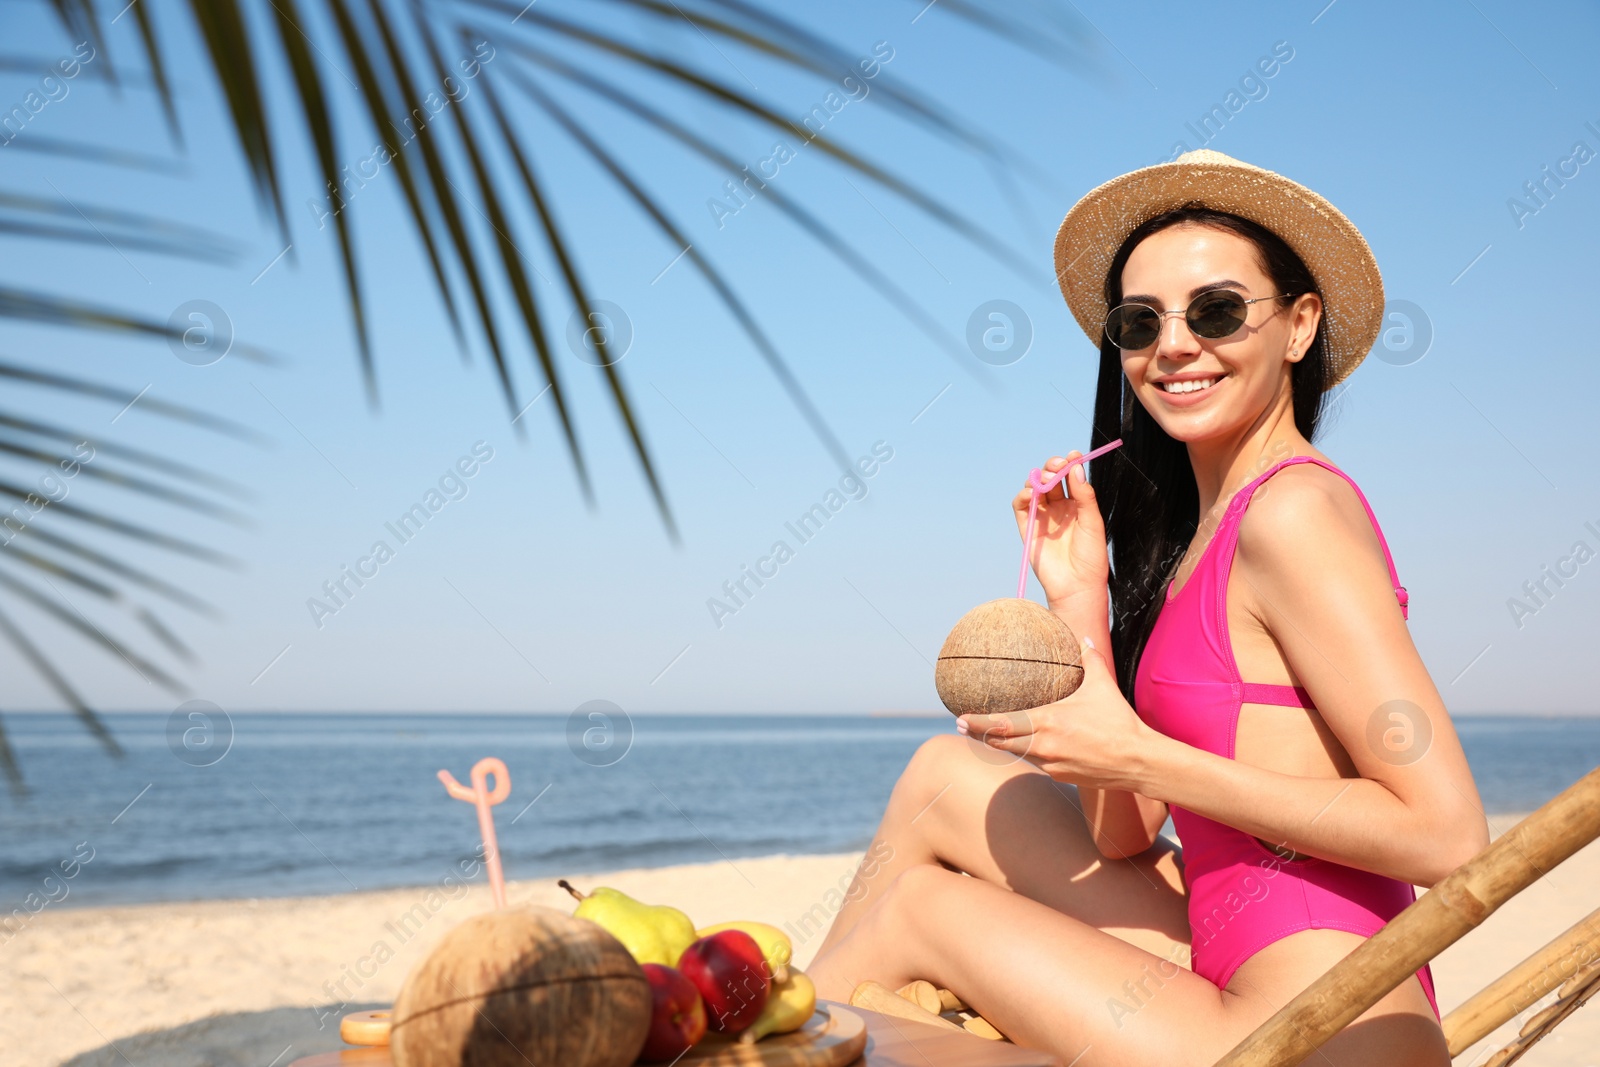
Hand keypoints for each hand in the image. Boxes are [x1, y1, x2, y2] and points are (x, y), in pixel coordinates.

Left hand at [955, 643, 1150, 790]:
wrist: (1138, 761)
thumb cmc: (1119, 722)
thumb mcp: (1102, 686)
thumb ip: (1090, 659)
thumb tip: (1083, 638)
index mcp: (1048, 721)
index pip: (1002, 724)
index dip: (978, 722)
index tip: (960, 717)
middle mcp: (1044, 745)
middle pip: (1000, 743)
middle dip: (979, 733)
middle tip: (961, 725)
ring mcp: (1051, 764)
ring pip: (1017, 754)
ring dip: (1001, 744)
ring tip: (987, 733)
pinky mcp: (1060, 776)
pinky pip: (1037, 762)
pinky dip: (1027, 752)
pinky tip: (1024, 745)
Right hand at [1013, 452, 1108, 622]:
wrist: (1077, 585)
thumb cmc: (1091, 557)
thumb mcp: (1093, 522)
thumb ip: (1084, 495)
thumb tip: (1076, 469)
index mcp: (1077, 506)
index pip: (1070, 478)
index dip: (1070, 465)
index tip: (1074, 455)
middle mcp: (1058, 509)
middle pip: (1051, 479)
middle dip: (1053, 467)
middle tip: (1059, 465)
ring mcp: (1042, 517)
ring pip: (1035, 488)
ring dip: (1039, 478)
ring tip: (1048, 480)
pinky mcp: (1028, 527)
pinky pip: (1021, 505)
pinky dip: (1023, 495)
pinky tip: (1032, 493)